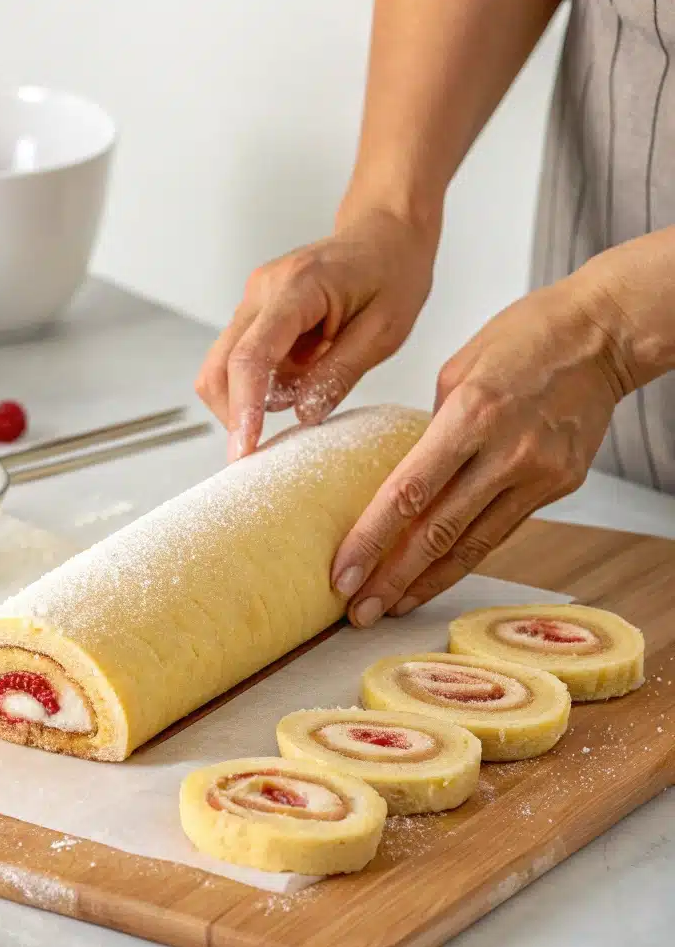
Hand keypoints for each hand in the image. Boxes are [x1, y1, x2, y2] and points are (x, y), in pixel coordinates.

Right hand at [195, 207, 438, 460]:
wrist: (386, 232)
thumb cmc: (393, 273)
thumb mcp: (384, 331)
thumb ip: (339, 375)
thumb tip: (301, 416)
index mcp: (297, 288)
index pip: (251, 357)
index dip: (243, 408)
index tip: (245, 450)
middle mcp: (262, 291)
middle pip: (219, 368)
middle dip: (234, 415)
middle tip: (263, 450)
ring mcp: (253, 302)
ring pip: (222, 369)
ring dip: (250, 401)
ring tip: (302, 398)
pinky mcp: (256, 316)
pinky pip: (242, 363)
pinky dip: (262, 387)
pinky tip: (300, 384)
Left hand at [331, 275, 629, 625]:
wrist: (603, 334)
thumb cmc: (523, 338)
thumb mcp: (457, 371)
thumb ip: (428, 430)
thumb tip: (402, 476)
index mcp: (470, 414)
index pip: (407, 492)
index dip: (371, 540)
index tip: (342, 574)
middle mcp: (505, 452)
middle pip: (437, 532)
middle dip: (392, 579)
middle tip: (359, 613)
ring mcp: (537, 474)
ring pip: (472, 545)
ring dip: (426, 583)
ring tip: (391, 608)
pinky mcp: (558, 487)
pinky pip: (501, 531)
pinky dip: (465, 559)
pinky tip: (435, 578)